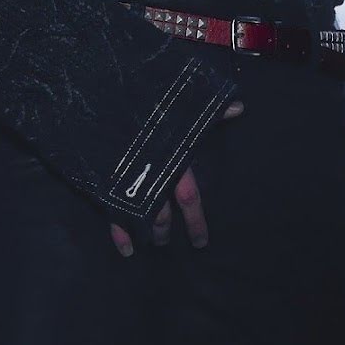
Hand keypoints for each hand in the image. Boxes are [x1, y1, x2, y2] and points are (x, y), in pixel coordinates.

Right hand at [109, 97, 243, 256]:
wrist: (105, 95)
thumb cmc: (147, 100)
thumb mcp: (180, 105)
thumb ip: (210, 111)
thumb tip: (240, 107)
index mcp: (171, 157)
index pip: (188, 197)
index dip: (196, 221)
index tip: (201, 242)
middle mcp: (150, 172)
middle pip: (162, 214)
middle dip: (166, 232)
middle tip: (169, 245)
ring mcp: (127, 177)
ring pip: (140, 215)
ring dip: (148, 233)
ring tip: (154, 241)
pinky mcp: (107, 178)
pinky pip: (112, 211)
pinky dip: (118, 233)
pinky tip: (126, 249)